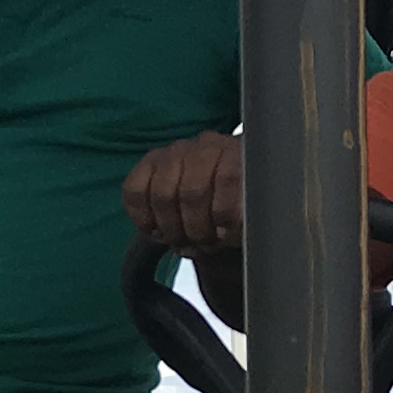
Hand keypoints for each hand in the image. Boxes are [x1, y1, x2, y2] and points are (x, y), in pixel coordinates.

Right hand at [122, 130, 244, 254]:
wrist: (226, 199)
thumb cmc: (242, 208)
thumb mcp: (259, 213)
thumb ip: (255, 216)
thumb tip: (240, 230)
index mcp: (241, 152)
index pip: (230, 178)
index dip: (226, 217)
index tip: (228, 238)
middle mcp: (207, 145)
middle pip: (192, 192)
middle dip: (198, 231)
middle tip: (206, 246)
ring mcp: (176, 152)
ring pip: (162, 195)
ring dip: (173, 230)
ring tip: (185, 243)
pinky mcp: (150, 163)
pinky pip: (134, 192)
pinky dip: (143, 219)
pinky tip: (159, 232)